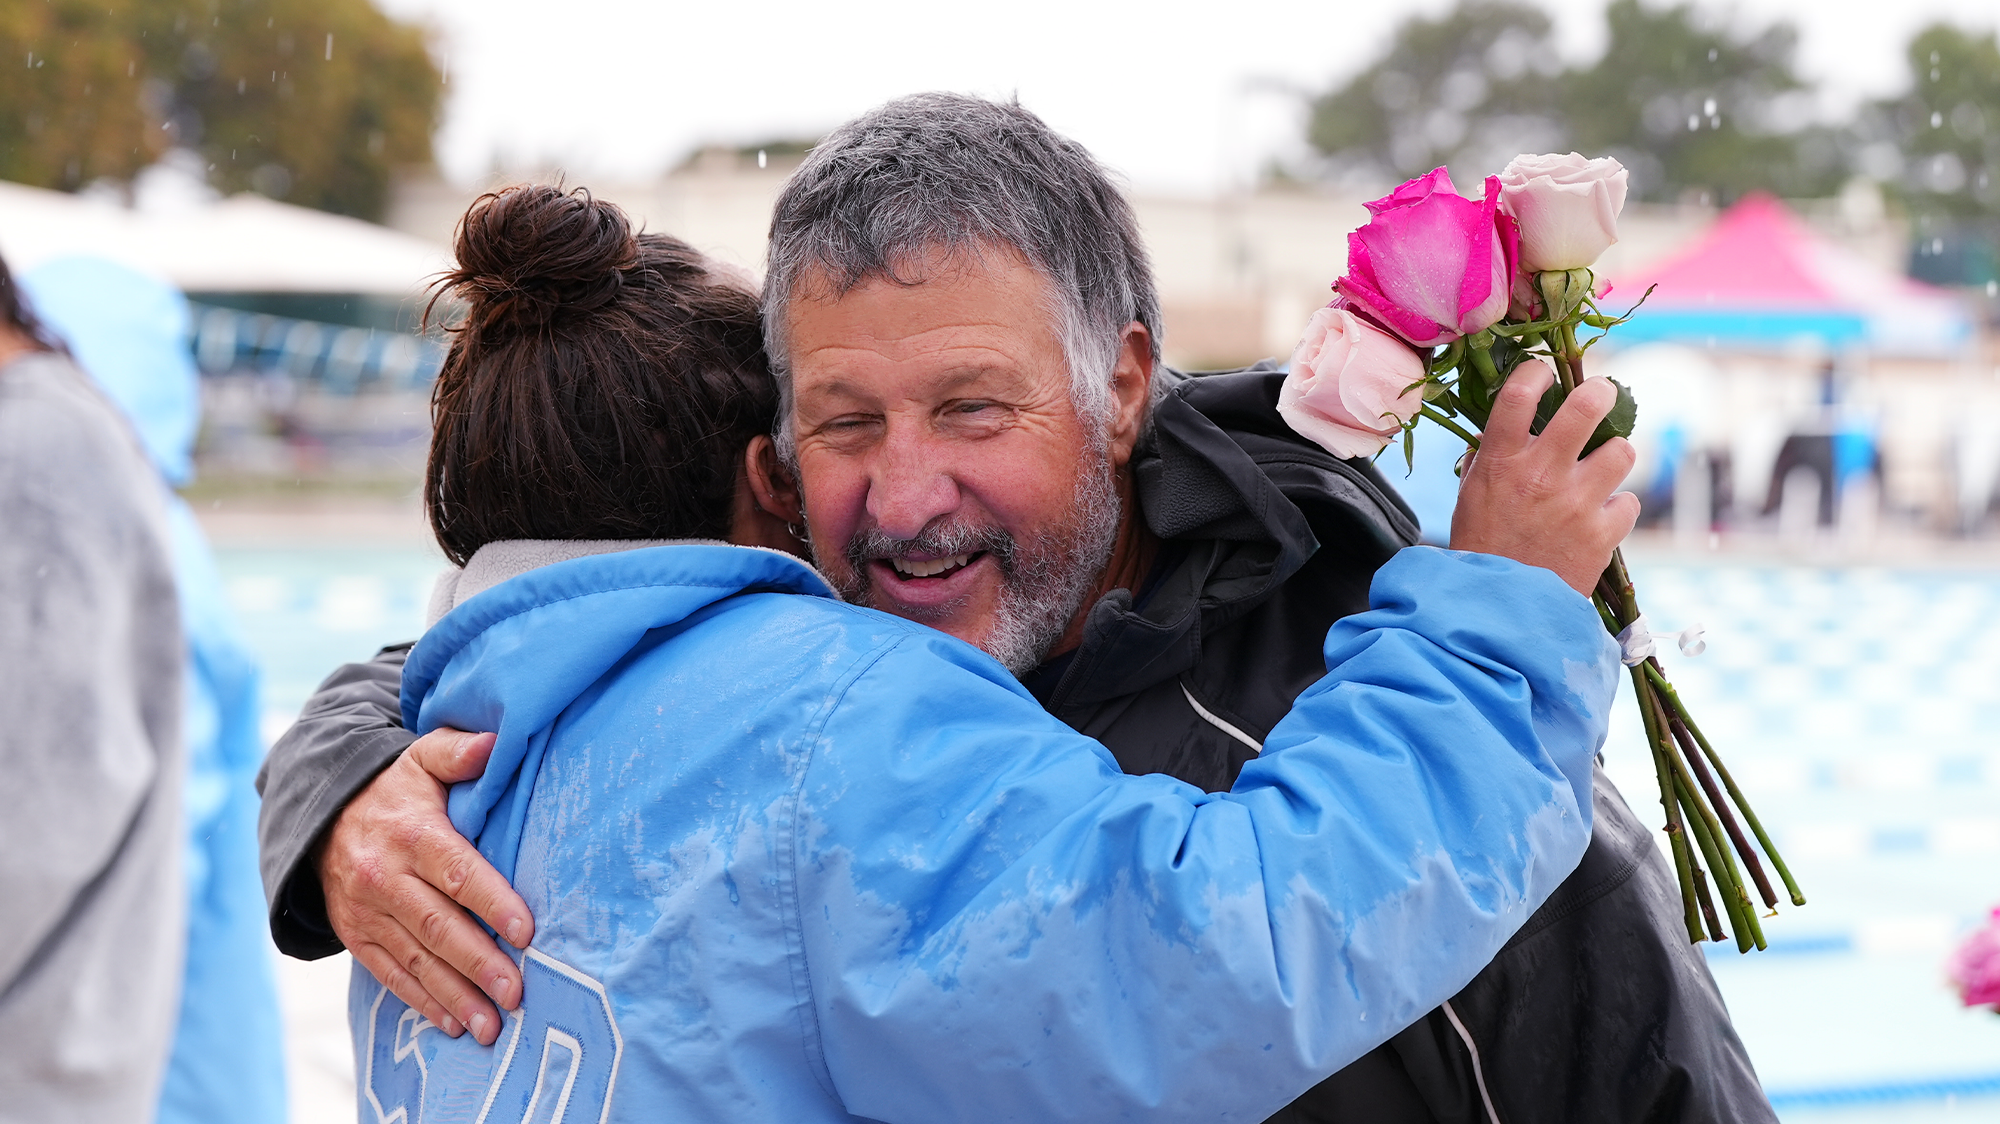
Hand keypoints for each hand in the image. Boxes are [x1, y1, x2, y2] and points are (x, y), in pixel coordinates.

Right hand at [317, 728, 533, 1045]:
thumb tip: (495, 744)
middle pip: (439, 925)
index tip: (526, 931)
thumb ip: (457, 752)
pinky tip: (452, 1023)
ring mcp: (367, 912)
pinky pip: (389, 975)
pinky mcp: (356, 936)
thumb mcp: (420, 759)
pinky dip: (421, 1002)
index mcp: (412, 834)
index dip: (492, 902)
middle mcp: (386, 877)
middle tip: (517, 993)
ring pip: (416, 959)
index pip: (458, 872)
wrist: (320, 816)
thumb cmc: (393, 790)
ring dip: (455, 996)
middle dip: (479, 963)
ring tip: (492, 1027)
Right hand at [1451, 360, 1638, 594]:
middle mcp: (1542, 475)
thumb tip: (1502, 430)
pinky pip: (1629, 503)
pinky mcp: (1603, 535)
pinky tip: (1601, 518)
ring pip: (1623, 452)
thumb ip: (1488, 459)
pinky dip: (1617, 509)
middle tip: (1602, 394)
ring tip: (1602, 468)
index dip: (1536, 372)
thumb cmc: (1480, 549)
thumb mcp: (1471, 496)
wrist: (1498, 611)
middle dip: (1601, 392)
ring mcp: (1576, 504)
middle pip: (1587, 407)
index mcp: (1501, 462)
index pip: (1519, 394)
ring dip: (1614, 456)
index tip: (1544, 373)